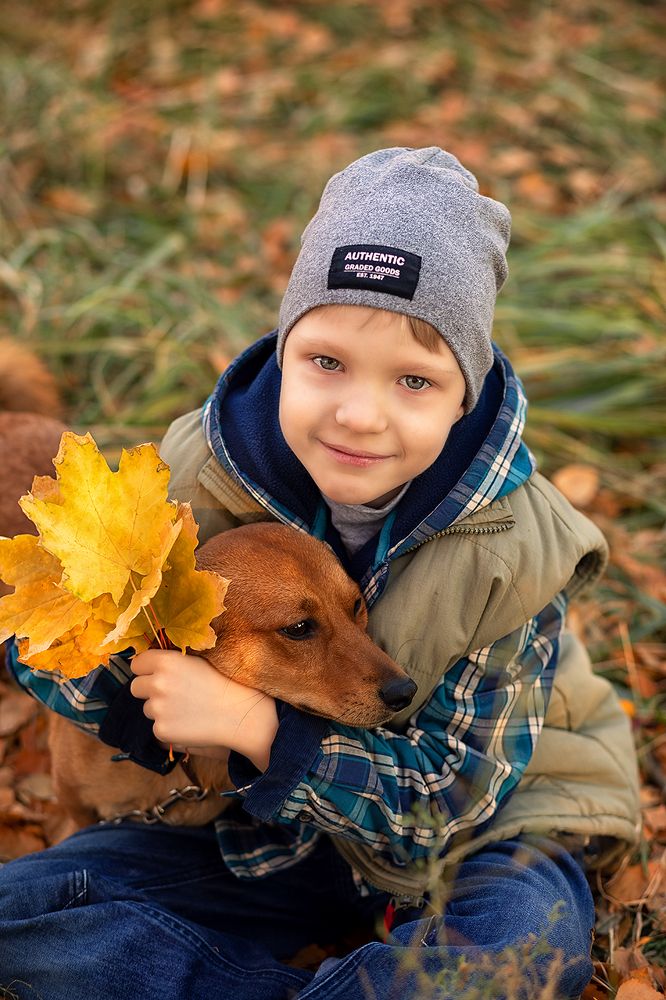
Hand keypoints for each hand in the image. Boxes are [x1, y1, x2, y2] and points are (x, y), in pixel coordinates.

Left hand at [130, 649, 278, 770]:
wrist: (239, 713)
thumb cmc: (223, 683)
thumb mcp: (196, 661)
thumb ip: (171, 662)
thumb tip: (151, 665)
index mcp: (166, 662)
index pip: (137, 664)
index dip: (146, 669)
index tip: (154, 673)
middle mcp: (157, 684)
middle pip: (136, 687)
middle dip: (149, 690)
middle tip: (171, 693)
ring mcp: (157, 709)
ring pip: (147, 708)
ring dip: (160, 709)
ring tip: (187, 708)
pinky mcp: (161, 730)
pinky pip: (157, 726)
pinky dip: (169, 726)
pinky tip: (189, 722)